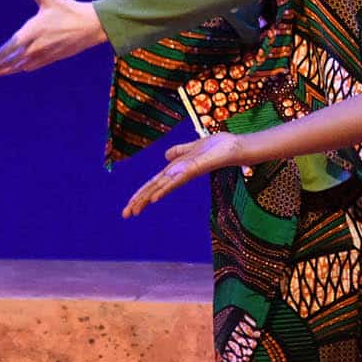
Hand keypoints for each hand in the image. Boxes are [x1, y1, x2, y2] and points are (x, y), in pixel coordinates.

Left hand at [0, 0, 106, 76]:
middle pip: (11, 62)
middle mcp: (35, 47)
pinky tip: (15, 68)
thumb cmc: (69, 10)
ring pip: (20, 67)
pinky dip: (20, 68)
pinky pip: (31, 66)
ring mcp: (44, 55)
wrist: (91, 26)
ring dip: (6, 71)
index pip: (9, 48)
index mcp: (32, 32)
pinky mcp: (51, 58)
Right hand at [122, 134, 246, 216]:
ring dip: (149, 197)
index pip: (154, 184)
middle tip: (125, 214)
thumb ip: (180, 151)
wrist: (237, 146)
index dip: (140, 194)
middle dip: (140, 201)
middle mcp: (181, 174)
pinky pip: (181, 177)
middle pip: (155, 188)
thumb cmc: (219, 147)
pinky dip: (168, 185)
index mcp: (177, 170)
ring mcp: (188, 172)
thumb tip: (166, 155)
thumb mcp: (194, 147)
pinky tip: (158, 194)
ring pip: (164, 186)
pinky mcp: (198, 167)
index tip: (129, 207)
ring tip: (136, 209)